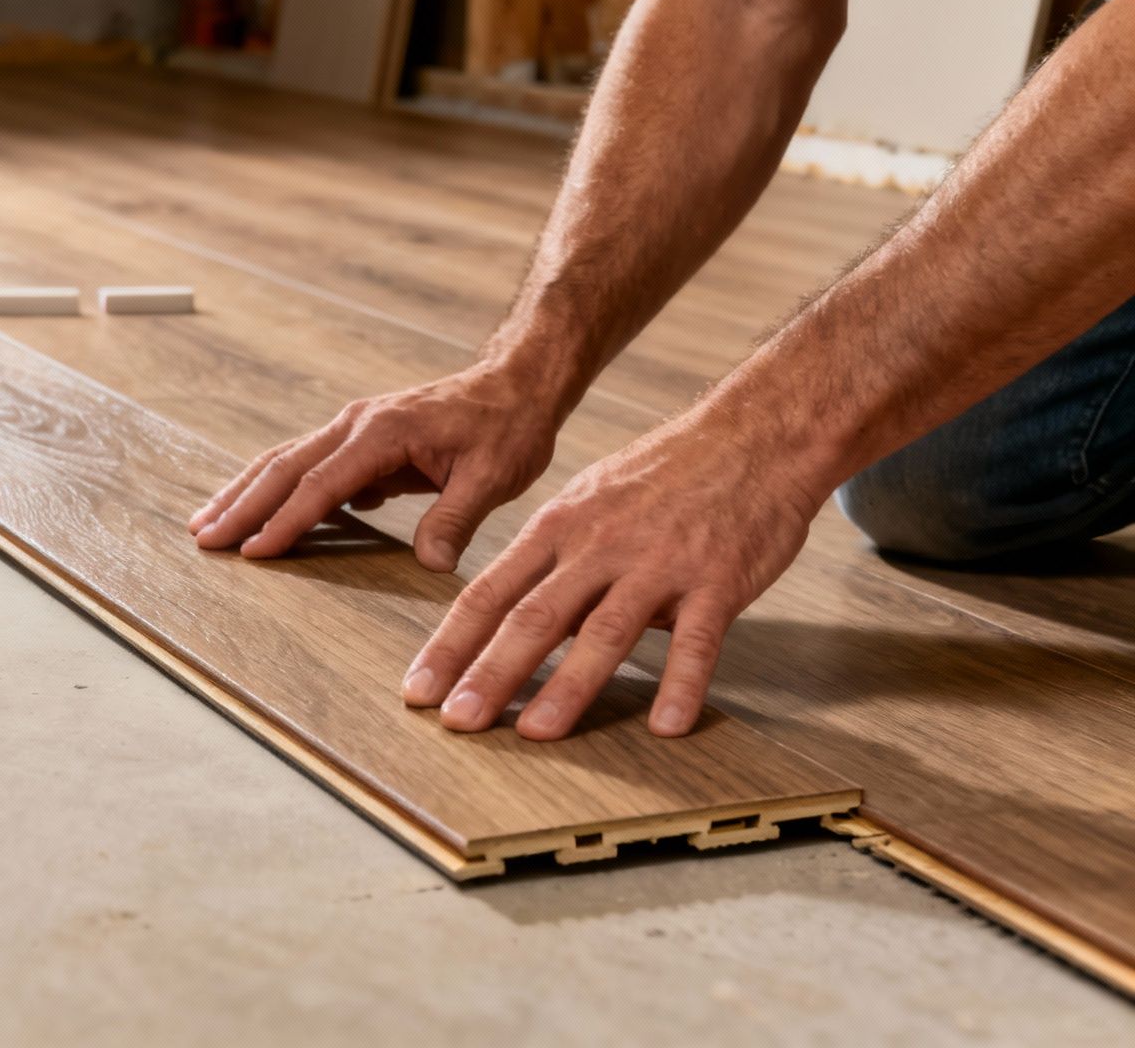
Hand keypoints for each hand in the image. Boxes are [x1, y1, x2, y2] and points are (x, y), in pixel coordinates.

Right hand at [187, 363, 562, 571]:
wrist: (515, 384)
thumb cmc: (508, 426)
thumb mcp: (495, 475)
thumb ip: (457, 518)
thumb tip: (432, 564)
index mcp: (383, 432)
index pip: (322, 484)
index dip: (286, 521)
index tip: (254, 551)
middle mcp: (356, 423)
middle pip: (285, 468)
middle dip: (241, 505)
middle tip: (202, 538)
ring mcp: (354, 427)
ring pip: (286, 461)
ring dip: (245, 492)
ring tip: (206, 522)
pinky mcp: (360, 439)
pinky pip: (306, 464)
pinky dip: (273, 487)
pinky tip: (254, 511)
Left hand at [401, 407, 828, 738]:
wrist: (752, 435)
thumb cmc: (664, 473)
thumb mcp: (589, 502)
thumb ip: (555, 563)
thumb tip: (524, 623)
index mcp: (559, 528)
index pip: (490, 593)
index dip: (450, 644)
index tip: (417, 688)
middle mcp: (599, 546)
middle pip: (534, 617)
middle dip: (490, 673)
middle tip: (456, 721)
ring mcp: (658, 564)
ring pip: (605, 632)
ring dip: (568, 687)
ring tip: (535, 733)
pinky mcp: (718, 580)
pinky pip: (698, 640)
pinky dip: (682, 684)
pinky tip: (667, 726)